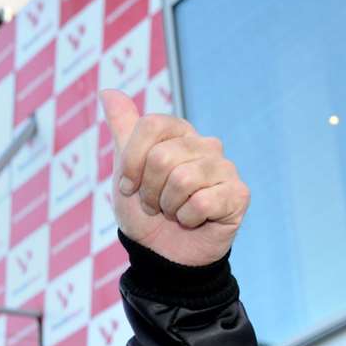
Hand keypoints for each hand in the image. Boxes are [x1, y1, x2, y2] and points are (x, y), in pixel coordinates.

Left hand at [100, 89, 247, 266]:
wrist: (161, 254)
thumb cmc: (145, 213)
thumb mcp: (124, 171)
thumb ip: (122, 130)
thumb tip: (108, 91)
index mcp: (179, 133)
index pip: (150, 125)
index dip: (132, 162)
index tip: (129, 186)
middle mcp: (206, 145)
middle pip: (163, 156)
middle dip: (148, 191)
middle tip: (155, 205)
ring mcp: (225, 168)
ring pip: (182, 179)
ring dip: (167, 206)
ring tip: (173, 213)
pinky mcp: (238, 194)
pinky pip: (201, 202)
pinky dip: (187, 219)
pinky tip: (193, 221)